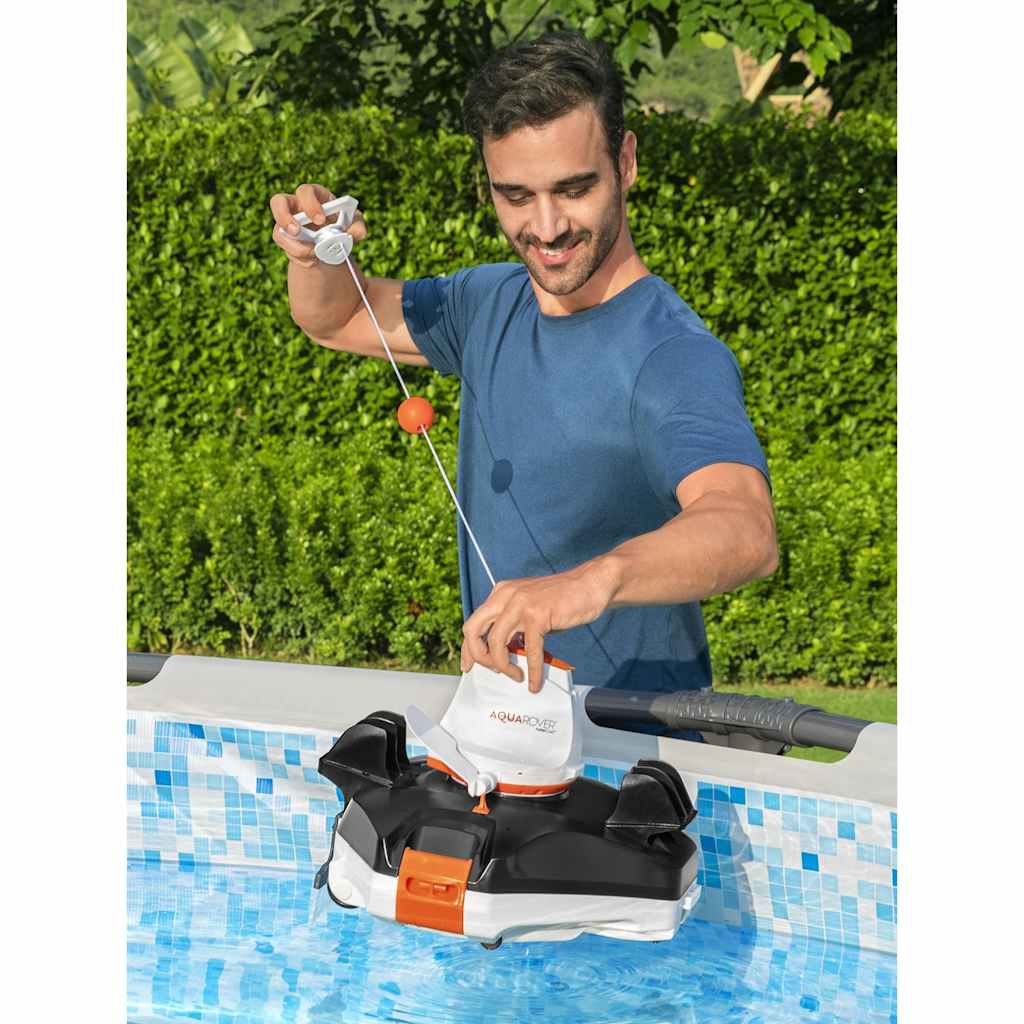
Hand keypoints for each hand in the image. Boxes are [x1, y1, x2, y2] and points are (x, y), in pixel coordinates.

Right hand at [269, 183, 367, 268]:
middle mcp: (297, 206)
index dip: (310, 204)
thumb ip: (358, 227)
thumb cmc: (343, 227)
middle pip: (279, 201)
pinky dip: (296, 253)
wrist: (333, 245)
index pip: (306, 191)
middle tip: (299, 231)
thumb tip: (355, 234)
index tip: (321, 220)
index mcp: (315, 196)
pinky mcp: (285, 239)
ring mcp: (288, 223)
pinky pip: (283, 245)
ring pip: (278, 227)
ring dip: (289, 242)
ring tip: (308, 251)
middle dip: (286, 217)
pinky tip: (310, 258)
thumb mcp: (355, 225)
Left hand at [459, 561, 618, 692]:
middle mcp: (505, 595)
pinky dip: (532, 671)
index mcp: (501, 593)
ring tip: (516, 675)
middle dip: (478, 656)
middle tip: (491, 671)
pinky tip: (534, 681)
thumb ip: (513, 627)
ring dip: (503, 665)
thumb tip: (502, 655)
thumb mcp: (530, 609)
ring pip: (495, 642)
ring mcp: (520, 604)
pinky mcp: (538, 615)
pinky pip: (529, 650)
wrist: (591, 584)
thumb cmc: (563, 600)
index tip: (469, 665)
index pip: (473, 623)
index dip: (469, 648)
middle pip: (473, 630)